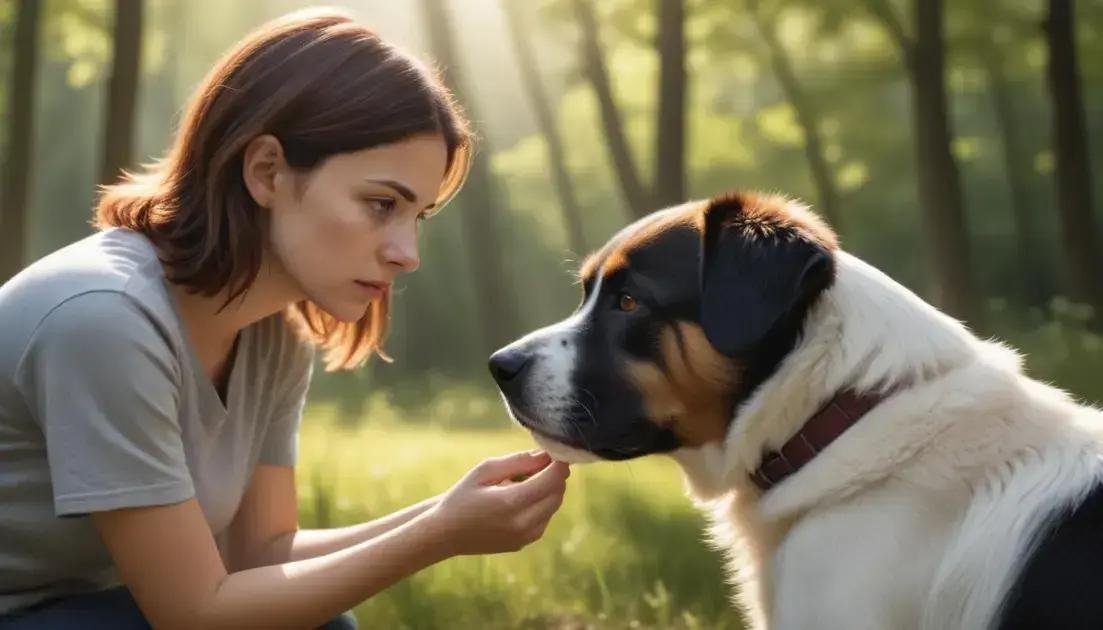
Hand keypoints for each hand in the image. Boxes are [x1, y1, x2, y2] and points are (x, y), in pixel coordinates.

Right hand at [424, 451, 569, 555]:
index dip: (559, 462)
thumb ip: (518, 461)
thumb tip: (546, 455)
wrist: (445, 533)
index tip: (554, 451)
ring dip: (547, 490)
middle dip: (554, 475)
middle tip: (535, 463)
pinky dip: (540, 504)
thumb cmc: (462, 496)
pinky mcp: (524, 543)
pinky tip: (518, 498)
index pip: (553, 478)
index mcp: (512, 502)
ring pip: (554, 505)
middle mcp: (523, 523)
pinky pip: (544, 518)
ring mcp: (525, 537)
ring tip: (520, 481)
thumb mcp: (485, 470)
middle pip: (558, 492)